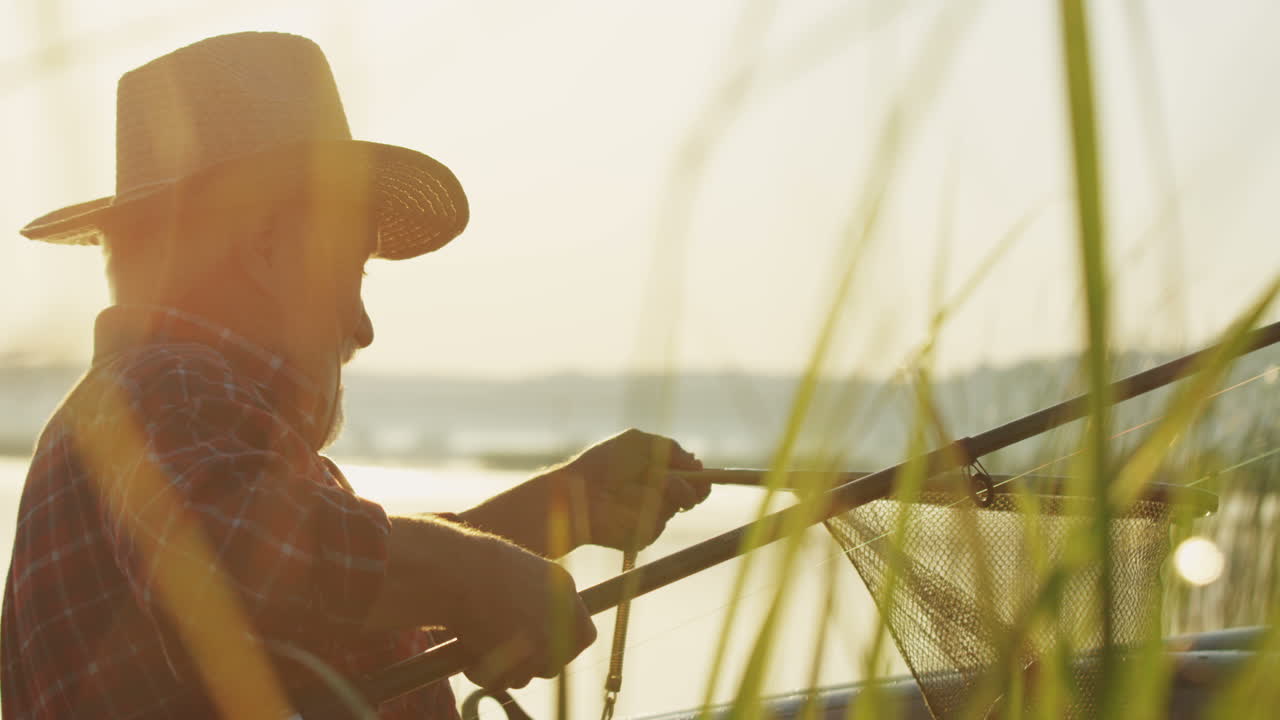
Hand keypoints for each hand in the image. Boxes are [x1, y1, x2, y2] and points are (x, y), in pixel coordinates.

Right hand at [446, 534, 596, 689]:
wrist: (452, 572)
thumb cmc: (475, 564)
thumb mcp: (520, 573)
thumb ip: (540, 600)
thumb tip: (544, 630)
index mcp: (564, 591)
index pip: (585, 636)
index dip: (566, 643)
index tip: (546, 642)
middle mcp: (558, 622)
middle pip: (556, 663)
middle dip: (533, 661)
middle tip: (507, 649)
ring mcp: (537, 646)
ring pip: (524, 676)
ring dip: (505, 667)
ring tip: (479, 641)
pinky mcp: (511, 665)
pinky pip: (499, 682)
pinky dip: (483, 672)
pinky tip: (468, 650)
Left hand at [561, 428, 708, 550]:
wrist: (576, 492)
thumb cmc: (604, 464)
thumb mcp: (637, 443)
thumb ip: (670, 449)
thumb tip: (697, 463)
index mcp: (660, 473)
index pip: (692, 479)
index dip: (700, 479)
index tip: (704, 478)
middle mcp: (659, 496)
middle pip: (690, 496)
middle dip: (686, 488)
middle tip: (671, 484)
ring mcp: (650, 516)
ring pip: (671, 509)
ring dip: (654, 496)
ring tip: (627, 490)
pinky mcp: (640, 535)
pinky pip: (655, 526)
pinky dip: (641, 514)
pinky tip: (622, 508)